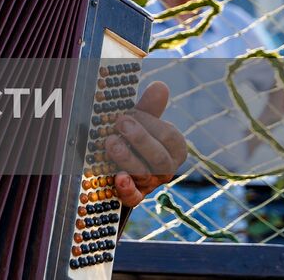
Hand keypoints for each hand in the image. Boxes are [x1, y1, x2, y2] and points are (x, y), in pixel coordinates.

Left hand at [106, 81, 188, 205]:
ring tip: (111, 142)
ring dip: (127, 158)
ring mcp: (149, 185)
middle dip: (140, 139)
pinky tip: (119, 178)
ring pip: (145, 176)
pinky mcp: (132, 196)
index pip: (170, 137)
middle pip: (160, 159)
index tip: (131, 112)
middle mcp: (165, 169)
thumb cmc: (132, 137)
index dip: (151, 124)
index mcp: (173, 149)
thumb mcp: (139, 122)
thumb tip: (161, 86)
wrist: (114, 165)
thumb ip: (149, 107)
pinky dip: (127, 189)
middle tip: (120, 122)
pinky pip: (134, 198)